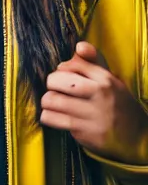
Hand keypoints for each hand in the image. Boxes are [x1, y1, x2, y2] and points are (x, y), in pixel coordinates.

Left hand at [40, 41, 147, 163]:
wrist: (137, 138)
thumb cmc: (117, 104)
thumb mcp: (110, 80)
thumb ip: (93, 62)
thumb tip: (79, 46)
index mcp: (105, 79)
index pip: (72, 64)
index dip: (63, 69)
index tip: (65, 76)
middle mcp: (99, 95)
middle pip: (56, 80)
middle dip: (51, 83)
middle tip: (55, 89)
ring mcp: (91, 116)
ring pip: (51, 101)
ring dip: (47, 101)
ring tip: (53, 103)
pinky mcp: (84, 133)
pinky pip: (53, 120)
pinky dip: (49, 116)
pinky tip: (56, 116)